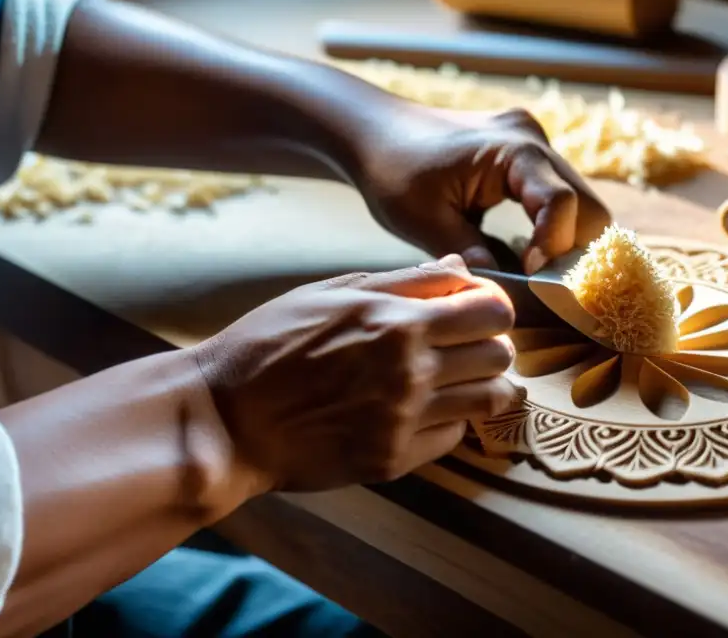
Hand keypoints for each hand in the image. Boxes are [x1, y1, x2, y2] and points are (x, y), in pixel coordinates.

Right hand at [194, 256, 517, 492]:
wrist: (227, 420)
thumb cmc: (269, 344)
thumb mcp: (328, 293)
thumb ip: (402, 281)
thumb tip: (460, 268)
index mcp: (396, 321)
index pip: (493, 310)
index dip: (493, 306)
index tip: (477, 310)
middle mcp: (411, 371)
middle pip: (500, 354)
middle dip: (491, 343)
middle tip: (466, 345)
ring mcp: (405, 419)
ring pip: (490, 398)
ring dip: (483, 384)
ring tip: (460, 379)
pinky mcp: (394, 459)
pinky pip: (454, 437)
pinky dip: (449, 420)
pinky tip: (424, 410)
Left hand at [352, 102, 611, 273]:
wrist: (373, 131)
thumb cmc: (390, 169)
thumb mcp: (422, 220)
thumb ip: (468, 253)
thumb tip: (504, 294)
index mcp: (511, 148)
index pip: (561, 201)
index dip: (553, 246)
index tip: (529, 275)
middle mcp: (532, 139)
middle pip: (589, 204)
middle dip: (573, 251)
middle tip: (542, 284)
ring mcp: (533, 143)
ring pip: (581, 203)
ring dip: (566, 241)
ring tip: (534, 272)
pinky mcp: (527, 155)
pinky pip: (558, 196)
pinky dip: (553, 227)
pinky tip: (526, 251)